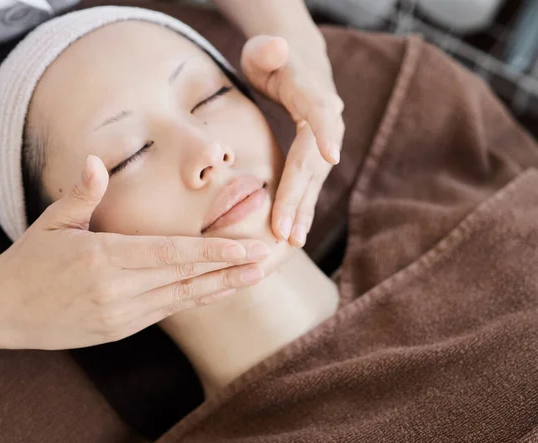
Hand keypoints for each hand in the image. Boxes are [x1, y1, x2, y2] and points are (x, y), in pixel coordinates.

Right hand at [0, 156, 268, 349]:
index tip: (247, 246)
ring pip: (183, 298)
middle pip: (187, 277)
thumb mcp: (51, 222)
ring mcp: (121, 315)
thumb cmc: (27, 260)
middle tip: (269, 259)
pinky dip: (197, 299)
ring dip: (223, 286)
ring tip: (257, 275)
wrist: (0, 312)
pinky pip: (168, 311)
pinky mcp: (120, 330)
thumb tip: (95, 159)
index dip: (213, 252)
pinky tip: (220, 290)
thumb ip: (81, 193)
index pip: (171, 254)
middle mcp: (118, 290)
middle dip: (231, 268)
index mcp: (103, 258)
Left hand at [241, 35, 343, 246]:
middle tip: (286, 230)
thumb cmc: (273, 60)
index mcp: (314, 94)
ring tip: (292, 240)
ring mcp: (325, 144)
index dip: (326, 133)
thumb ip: (268, 50)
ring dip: (303, 211)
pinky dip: (301, 209)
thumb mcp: (265, 49)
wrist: (296, 69)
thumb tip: (276, 46)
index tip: (331, 157)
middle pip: (313, 161)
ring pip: (314, 180)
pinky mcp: (316, 158)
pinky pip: (309, 186)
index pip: (321, 113)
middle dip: (300, 195)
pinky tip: (293, 234)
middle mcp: (327, 124)